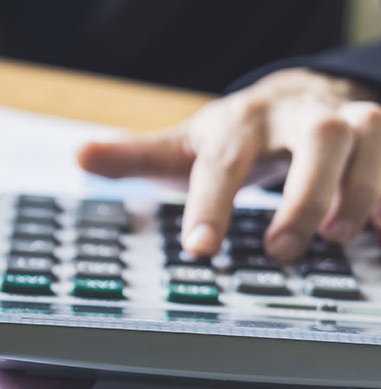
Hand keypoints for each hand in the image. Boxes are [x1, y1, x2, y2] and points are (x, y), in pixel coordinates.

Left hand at [78, 68, 380, 259]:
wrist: (299, 97)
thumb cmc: (237, 135)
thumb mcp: (187, 143)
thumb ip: (136, 156)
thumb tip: (80, 156)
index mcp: (242, 123)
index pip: (224, 162)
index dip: (210, 205)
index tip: (198, 249)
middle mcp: (301, 118)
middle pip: (316, 141)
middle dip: (303, 194)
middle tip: (282, 249)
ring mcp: (355, 124)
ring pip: (371, 142)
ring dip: (361, 191)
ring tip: (340, 237)